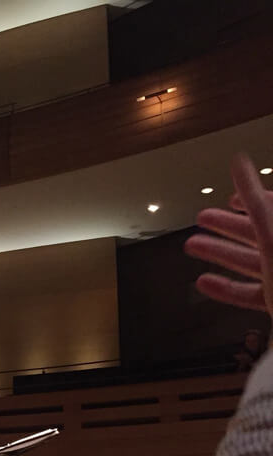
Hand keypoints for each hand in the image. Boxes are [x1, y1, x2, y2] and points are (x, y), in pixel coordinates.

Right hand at [185, 153, 272, 316]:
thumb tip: (240, 163)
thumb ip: (255, 200)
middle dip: (227, 225)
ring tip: (192, 245)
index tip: (229, 197)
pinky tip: (204, 282)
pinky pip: (250, 292)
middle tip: (203, 218)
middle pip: (259, 232)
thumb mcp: (271, 231)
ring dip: (219, 253)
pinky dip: (226, 287)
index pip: (271, 206)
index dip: (250, 198)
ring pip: (251, 261)